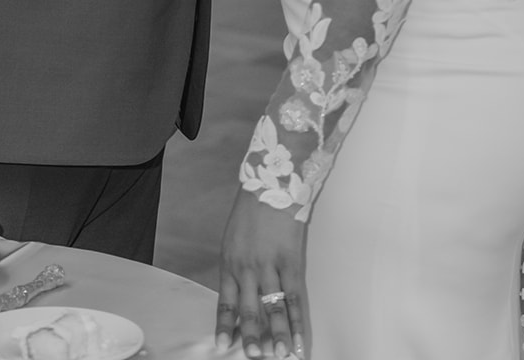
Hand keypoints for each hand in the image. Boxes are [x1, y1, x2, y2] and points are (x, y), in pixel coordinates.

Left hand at [216, 190, 307, 358]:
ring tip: (280, 355)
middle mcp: (247, 268)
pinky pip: (294, 296)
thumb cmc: (251, 209)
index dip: (225, 325)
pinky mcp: (290, 260)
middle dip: (251, 336)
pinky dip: (298, 320)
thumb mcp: (234, 237)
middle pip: (250, 309)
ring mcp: (269, 265)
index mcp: (230, 262)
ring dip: (278, 335)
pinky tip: (301, 337)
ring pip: (273, 308)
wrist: (272, 181)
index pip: (225, 301)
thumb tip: (241, 294)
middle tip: (254, 357)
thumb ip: (236, 265)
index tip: (223, 346)